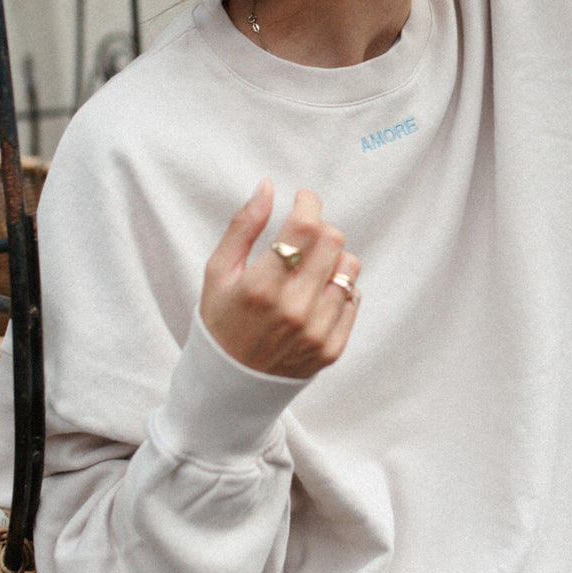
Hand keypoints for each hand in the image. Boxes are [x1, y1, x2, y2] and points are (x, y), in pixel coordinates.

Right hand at [200, 181, 361, 378]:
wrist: (229, 386)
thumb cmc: (221, 321)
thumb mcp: (217, 272)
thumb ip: (243, 226)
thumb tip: (267, 186)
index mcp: (261, 288)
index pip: (305, 227)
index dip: (308, 203)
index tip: (303, 200)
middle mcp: (293, 310)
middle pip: (333, 241)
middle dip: (320, 229)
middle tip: (303, 236)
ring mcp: (316, 332)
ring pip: (350, 268)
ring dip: (332, 258)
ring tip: (308, 269)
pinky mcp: (332, 349)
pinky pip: (354, 298)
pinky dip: (338, 288)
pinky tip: (315, 295)